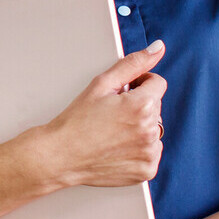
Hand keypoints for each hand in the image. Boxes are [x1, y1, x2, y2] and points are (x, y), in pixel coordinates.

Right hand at [32, 39, 166, 187]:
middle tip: (111, 115)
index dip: (137, 84)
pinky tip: (117, 148)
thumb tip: (158, 48)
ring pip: (154, 130)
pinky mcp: (146, 170)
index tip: (121, 94)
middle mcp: (151, 130)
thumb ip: (133, 63)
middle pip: (155, 107)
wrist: (60, 156)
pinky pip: (151, 152)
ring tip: (112, 132)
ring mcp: (150, 153)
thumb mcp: (102, 84)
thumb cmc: (77, 120)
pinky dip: (138, 149)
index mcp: (143, 105)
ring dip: (139, 128)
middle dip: (138, 106)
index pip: (157, 83)